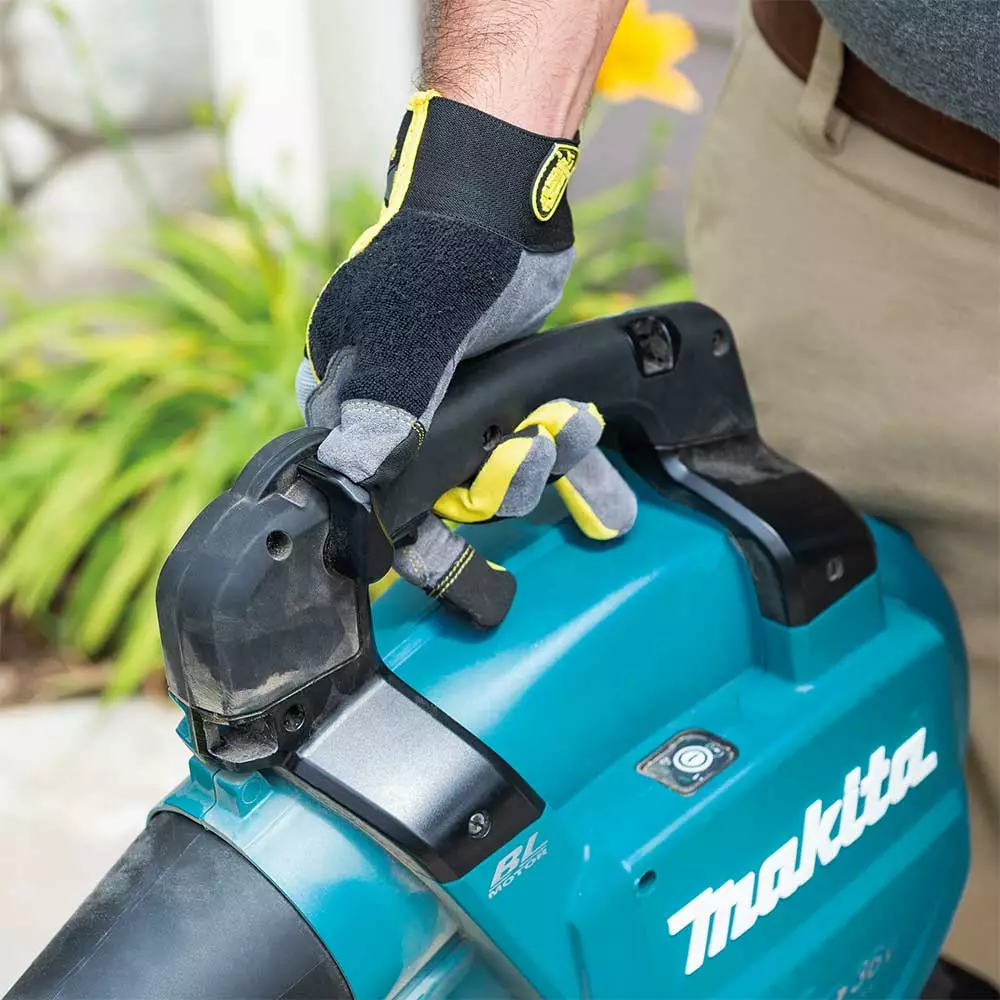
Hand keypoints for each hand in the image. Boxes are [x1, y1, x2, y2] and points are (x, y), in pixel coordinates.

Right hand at [297, 91, 634, 623]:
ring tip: (579, 430)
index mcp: (354, 398)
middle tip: (531, 460)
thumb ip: (389, 403)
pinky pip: (535, 440)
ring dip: (544, 463)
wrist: (505, 198)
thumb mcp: (410, 329)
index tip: (448, 570)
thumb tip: (353, 474)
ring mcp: (457, 402)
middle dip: (497, 488)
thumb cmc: (443, 255)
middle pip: (444, 489)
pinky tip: (597, 450)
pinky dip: (568, 452)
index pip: (368, 489)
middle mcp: (401, 410)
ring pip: (498, 468)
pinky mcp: (507, 390)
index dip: (407, 532)